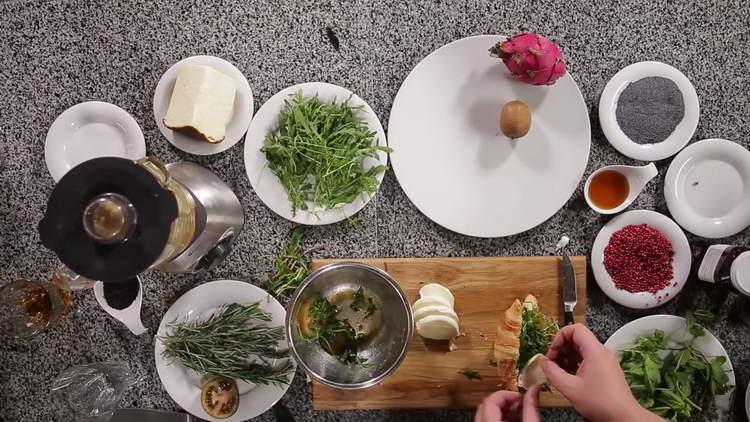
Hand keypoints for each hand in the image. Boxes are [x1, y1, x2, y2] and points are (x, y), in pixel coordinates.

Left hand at [475, 385, 540, 421]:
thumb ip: (531, 408)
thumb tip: (534, 389)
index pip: (490, 400)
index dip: (507, 394)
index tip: (521, 396)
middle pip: (486, 406)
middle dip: (504, 401)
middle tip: (520, 403)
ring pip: (486, 415)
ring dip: (503, 411)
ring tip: (520, 415)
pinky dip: (500, 419)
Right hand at [542, 324, 661, 421]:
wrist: (623, 417)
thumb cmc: (599, 402)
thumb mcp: (569, 388)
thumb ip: (552, 372)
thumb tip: (543, 362)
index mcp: (594, 351)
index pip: (575, 328)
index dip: (559, 337)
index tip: (552, 353)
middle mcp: (602, 352)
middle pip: (578, 338)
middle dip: (561, 348)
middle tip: (552, 364)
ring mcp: (606, 361)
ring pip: (582, 349)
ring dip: (568, 357)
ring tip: (559, 372)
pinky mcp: (607, 370)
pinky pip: (589, 359)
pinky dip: (576, 364)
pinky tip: (570, 378)